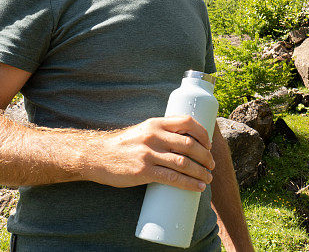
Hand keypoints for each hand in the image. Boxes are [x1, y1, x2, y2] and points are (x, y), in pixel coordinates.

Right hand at [85, 116, 214, 191]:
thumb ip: (160, 134)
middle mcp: (154, 136)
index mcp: (156, 123)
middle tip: (211, 165)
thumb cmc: (123, 146)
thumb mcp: (143, 131)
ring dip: (200, 172)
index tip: (209, 144)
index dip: (203, 133)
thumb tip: (184, 143)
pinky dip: (189, 183)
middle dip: (205, 156)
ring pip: (184, 162)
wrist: (97, 156)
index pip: (187, 121)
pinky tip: (197, 187)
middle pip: (189, 144)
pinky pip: (172, 178)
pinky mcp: (144, 171)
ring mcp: (149, 153)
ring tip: (208, 179)